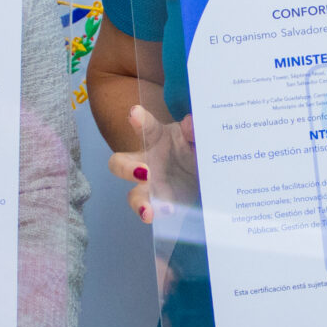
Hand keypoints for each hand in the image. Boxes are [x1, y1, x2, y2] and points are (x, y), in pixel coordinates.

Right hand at [106, 104, 197, 225]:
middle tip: (143, 172)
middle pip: (120, 164)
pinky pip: (150, 212)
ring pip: (133, 195)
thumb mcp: (199, 139)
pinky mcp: (158, 204)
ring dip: (140, 202)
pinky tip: (164, 214)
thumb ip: (195, 131)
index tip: (135, 113)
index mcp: (157, 137)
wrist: (206, 176)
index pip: (146, 126)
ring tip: (149, 210)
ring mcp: (150, 186)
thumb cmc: (195, 149)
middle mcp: (147, 161)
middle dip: (126, 168)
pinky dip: (155, 214)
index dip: (138, 119)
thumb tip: (190, 124)